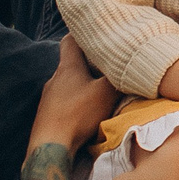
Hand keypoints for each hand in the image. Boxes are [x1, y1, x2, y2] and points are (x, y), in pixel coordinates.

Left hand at [30, 37, 120, 153]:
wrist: (50, 147)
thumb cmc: (78, 114)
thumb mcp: (105, 93)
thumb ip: (118, 78)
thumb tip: (131, 68)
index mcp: (67, 68)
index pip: (70, 41)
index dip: (81, 34)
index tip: (94, 33)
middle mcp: (55, 79)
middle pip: (71, 63)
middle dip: (87, 63)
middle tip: (106, 65)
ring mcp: (48, 98)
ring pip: (68, 83)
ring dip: (82, 84)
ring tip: (99, 89)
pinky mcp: (47, 115)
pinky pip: (64, 100)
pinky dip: (76, 100)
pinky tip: (86, 110)